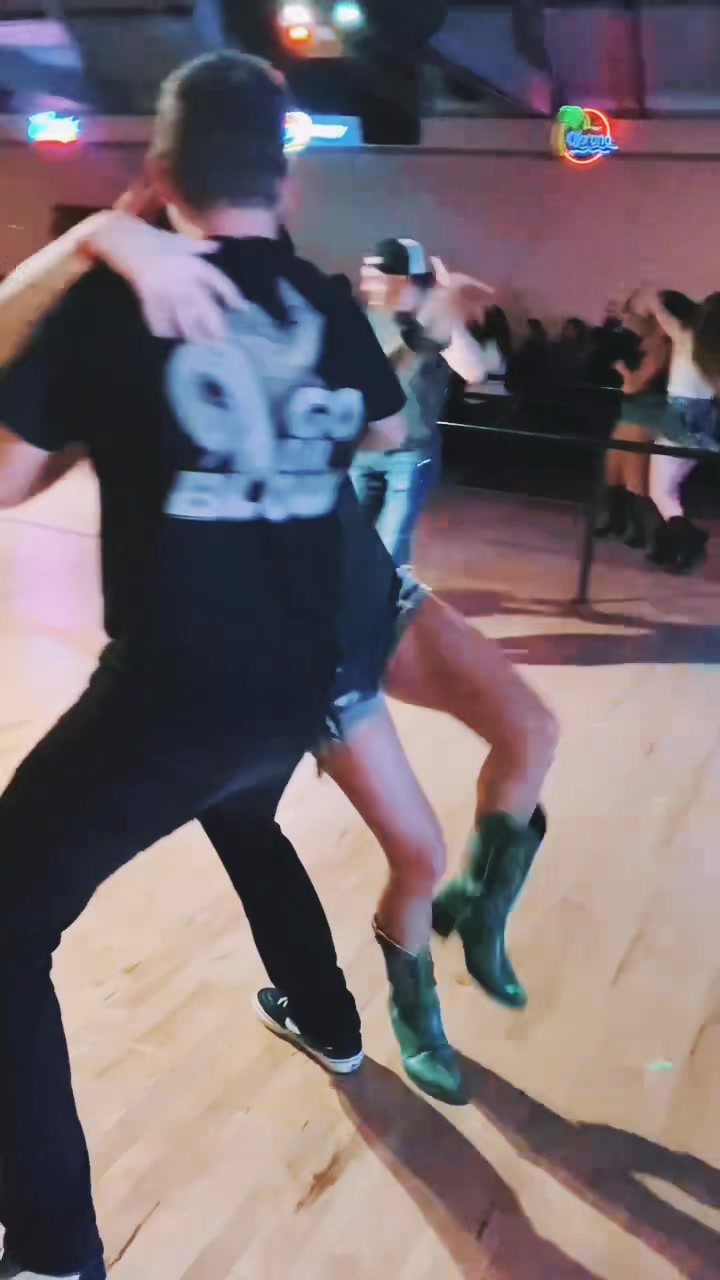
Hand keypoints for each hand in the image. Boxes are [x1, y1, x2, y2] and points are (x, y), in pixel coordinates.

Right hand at [79, 211, 244, 340]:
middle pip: (203, 304)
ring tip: (199, 345)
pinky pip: (157, 314)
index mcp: (192, 261)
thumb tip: (217, 247)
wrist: (122, 235)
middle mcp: (182, 274)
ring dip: (191, 331)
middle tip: (222, 341)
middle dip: (214, 324)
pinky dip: (162, 327)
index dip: (231, 294)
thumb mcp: (178, 240)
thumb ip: (197, 247)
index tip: (243, 308)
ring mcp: (165, 284)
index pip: (217, 280)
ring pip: (182, 314)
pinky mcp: (147, 291)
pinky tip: (168, 338)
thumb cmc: (152, 239)